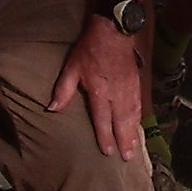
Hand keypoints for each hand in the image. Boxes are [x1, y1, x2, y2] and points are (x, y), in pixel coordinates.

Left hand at [48, 18, 145, 160]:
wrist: (113, 31)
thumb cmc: (89, 49)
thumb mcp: (71, 68)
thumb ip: (63, 90)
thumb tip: (52, 109)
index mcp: (100, 92)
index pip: (103, 120)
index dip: (105, 137)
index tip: (108, 152)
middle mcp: (117, 94)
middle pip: (121, 122)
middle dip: (124, 141)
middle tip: (126, 158)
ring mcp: (129, 89)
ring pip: (132, 116)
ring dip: (133, 133)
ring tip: (133, 148)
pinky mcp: (136, 83)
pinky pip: (139, 106)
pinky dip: (139, 119)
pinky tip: (138, 126)